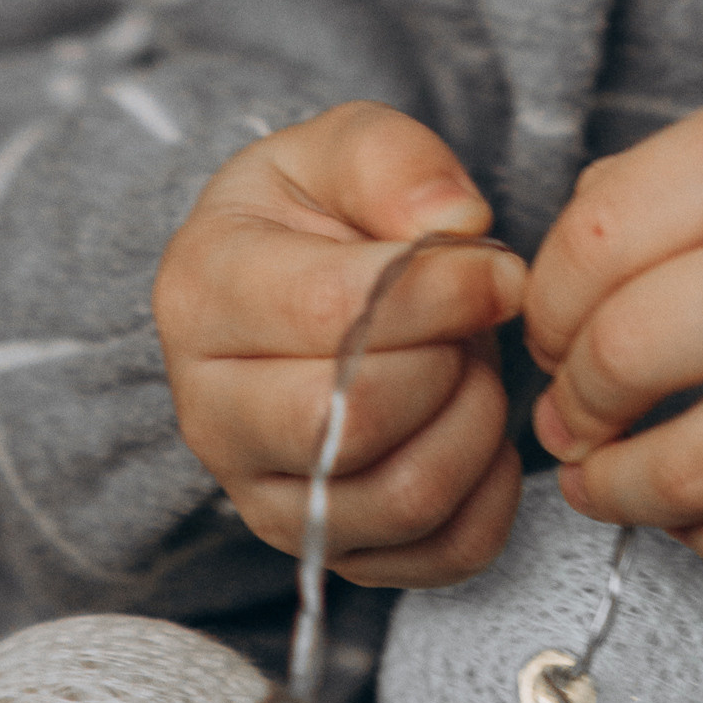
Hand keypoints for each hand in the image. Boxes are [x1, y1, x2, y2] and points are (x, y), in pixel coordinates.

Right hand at [154, 102, 525, 582]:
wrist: (291, 284)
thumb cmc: (317, 211)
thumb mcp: (343, 144)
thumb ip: (396, 161)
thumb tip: (455, 223)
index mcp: (202, 290)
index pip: (330, 312)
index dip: (440, 290)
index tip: (500, 270)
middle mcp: (211, 409)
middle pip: (352, 420)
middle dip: (450, 362)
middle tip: (479, 320)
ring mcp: (259, 494)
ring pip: (398, 498)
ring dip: (475, 427)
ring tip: (476, 367)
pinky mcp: (321, 550)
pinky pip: (430, 558)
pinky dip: (487, 501)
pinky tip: (481, 433)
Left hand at [521, 84, 702, 591]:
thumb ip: (655, 191)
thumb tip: (545, 315)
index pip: (592, 239)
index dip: (546, 300)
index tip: (549, 326)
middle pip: (622, 356)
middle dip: (572, 397)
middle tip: (572, 407)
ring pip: (679, 473)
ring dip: (614, 487)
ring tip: (605, 473)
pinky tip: (702, 507)